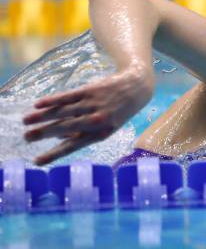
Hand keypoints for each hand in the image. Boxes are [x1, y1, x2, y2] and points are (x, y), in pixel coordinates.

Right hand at [22, 66, 153, 164]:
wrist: (136, 88)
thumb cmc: (118, 111)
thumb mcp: (108, 127)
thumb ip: (85, 133)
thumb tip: (60, 139)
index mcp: (101, 134)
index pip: (73, 146)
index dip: (54, 154)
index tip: (37, 161)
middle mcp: (97, 120)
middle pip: (64, 128)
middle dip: (43, 133)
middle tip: (26, 137)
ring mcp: (93, 104)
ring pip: (62, 112)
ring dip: (42, 117)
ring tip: (26, 121)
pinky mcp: (90, 91)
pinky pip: (67, 97)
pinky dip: (51, 101)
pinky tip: (38, 104)